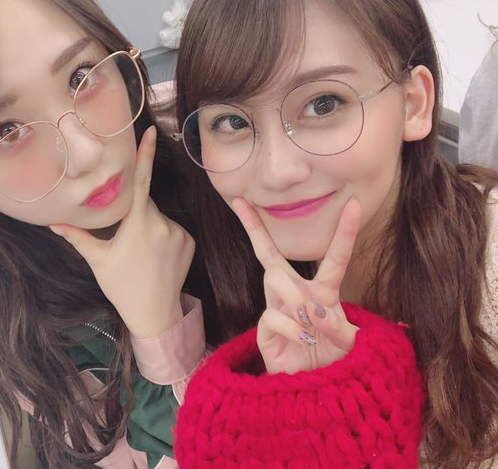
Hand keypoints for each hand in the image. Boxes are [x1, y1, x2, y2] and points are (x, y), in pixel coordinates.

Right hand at [50, 126, 194, 337]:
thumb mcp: (98, 260)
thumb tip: (52, 223)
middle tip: (126, 241)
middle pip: (145, 203)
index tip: (149, 132)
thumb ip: (78, 237)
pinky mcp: (190, 241)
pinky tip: (157, 256)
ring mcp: (179, 232)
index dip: (144, 155)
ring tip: (143, 253)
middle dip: (135, 214)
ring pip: (159, 216)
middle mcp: (162, 224)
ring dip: (149, 225)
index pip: (140, 182)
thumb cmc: (122, 286)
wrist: (154, 313)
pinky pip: (173, 228)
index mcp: (138, 224)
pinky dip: (164, 235)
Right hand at [231, 197, 360, 373]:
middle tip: (239, 202)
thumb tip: (313, 312)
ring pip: (275, 278)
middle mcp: (296, 295)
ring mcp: (277, 310)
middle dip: (254, 227)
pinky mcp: (265, 330)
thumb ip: (339, 327)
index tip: (353, 203)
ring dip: (296, 296)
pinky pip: (273, 314)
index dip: (344, 231)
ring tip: (310, 322)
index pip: (333, 257)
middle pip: (270, 254)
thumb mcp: (350, 344)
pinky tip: (302, 337)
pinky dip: (292, 326)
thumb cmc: (333, 361)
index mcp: (323, 293)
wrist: (314, 390)